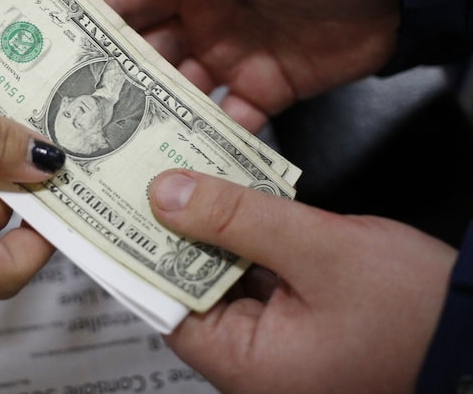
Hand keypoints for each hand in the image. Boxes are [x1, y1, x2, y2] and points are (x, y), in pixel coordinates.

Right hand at [104, 0, 399, 131]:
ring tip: (132, 144)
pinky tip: (193, 156)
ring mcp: (235, 60)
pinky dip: (213, 138)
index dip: (106, 22)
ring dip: (161, 116)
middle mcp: (210, 24)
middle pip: (153, 57)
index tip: (70, 47)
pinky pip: (231, 119)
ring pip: (185, 94)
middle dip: (124, 80)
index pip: (139, 2)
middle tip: (92, 110)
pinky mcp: (266, 90)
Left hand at [149, 170, 455, 392]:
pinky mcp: (295, 320)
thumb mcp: (321, 251)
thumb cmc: (420, 313)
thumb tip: (166, 193)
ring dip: (210, 230)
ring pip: (221, 275)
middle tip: (151, 174)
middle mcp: (252, 360)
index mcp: (245, 364)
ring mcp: (275, 341)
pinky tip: (233, 198)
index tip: (118, 205)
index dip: (140, 251)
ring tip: (183, 175)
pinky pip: (254, 274)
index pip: (165, 304)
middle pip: (191, 285)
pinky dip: (245, 239)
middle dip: (175, 230)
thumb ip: (239, 219)